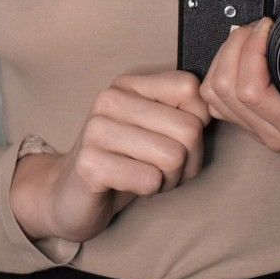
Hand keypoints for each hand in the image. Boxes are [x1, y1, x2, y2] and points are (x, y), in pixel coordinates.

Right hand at [9, 70, 210, 242]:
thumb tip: (211, 109)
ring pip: (174, 156)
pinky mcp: (90, 164)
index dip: (197, 124)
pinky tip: (129, 186)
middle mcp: (110, 99)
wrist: (68, 195)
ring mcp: (96, 129)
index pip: (191, 88)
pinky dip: (149, 190)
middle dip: (188, 161)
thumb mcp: (154, 128)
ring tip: (146, 176)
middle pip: (189, 129)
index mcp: (129, 83)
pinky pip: (150, 179)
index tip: (176, 140)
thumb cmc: (123, 160)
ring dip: (169, 179)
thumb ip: (182, 111)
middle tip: (164, 169)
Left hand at [199, 16, 279, 220]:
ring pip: (215, 97)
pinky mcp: (257, 131)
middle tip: (259, 28)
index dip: (250, 52)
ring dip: (224, 60)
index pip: (252, 92)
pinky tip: (241, 59)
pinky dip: (221, 76)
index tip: (268, 27)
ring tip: (249, 39)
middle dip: (234, 47)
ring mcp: (263, 135)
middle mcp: (277, 135)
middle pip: (224, 90)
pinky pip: (220, 105)